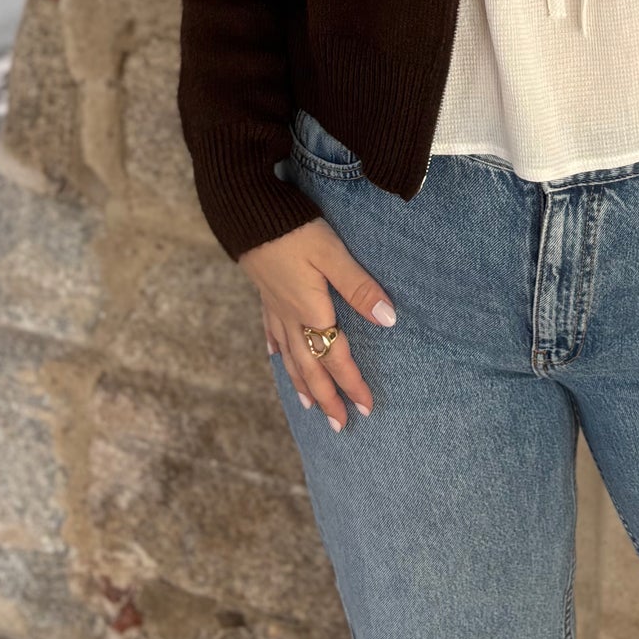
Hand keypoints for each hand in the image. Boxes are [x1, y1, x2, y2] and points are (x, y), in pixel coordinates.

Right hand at [239, 214, 396, 432]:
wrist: (249, 213)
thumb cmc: (295, 230)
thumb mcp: (333, 254)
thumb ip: (359, 287)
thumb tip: (388, 320)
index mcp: (311, 312)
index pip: (336, 357)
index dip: (352, 384)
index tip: (367, 408)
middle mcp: (291, 318)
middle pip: (310, 368)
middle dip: (326, 398)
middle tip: (340, 425)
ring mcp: (275, 308)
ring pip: (290, 356)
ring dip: (302, 384)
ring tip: (309, 407)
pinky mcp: (265, 294)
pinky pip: (272, 333)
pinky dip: (278, 351)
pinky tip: (276, 357)